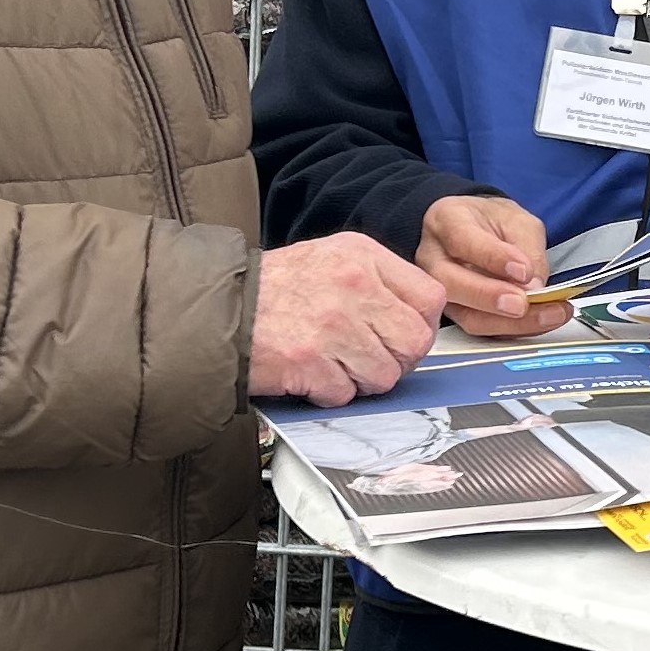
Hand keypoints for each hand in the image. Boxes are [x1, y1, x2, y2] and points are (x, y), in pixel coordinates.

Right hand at [251, 232, 443, 403]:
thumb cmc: (274, 288)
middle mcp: (353, 285)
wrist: (219, 308)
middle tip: (371, 360)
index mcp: (363, 256)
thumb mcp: (332, 258)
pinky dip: (329, 392)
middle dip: (398, 360)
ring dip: (361, 380)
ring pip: (385, 375)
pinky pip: (345, 394)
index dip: (422, 325)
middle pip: (415, 342)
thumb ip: (378, 280)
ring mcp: (333, 325)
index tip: (402, 335)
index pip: (430, 298)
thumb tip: (417, 316)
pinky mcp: (310, 361)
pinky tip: (310, 373)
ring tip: (333, 364)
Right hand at [419, 195, 564, 335]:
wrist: (482, 232)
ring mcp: (438, 290)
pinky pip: (480, 327)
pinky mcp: (455, 313)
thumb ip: (527, 247)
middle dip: (491, 297)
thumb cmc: (493, 222)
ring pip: (465, 314)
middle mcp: (433, 257)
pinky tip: (537, 321)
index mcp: (446, 221)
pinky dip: (512, 328)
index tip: (524, 270)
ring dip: (508, 321)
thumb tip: (534, 286)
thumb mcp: (518, 220)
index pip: (462, 240)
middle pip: (451, 283)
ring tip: (546, 315)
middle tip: (524, 302)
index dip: (493, 257)